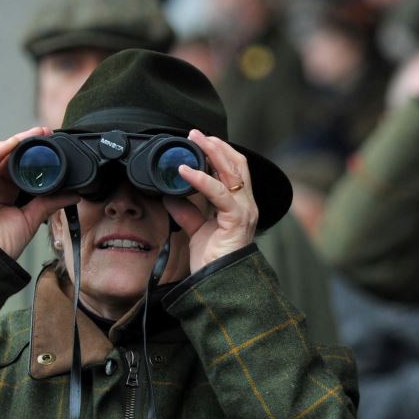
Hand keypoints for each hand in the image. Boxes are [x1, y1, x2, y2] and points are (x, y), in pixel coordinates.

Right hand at [0, 127, 78, 259]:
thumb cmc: (4, 242)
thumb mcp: (33, 217)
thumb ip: (50, 203)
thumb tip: (73, 194)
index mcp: (8, 193)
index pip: (22, 168)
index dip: (36, 156)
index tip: (53, 146)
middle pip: (11, 158)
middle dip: (29, 144)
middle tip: (47, 133)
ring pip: (0, 155)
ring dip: (18, 142)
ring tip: (36, 133)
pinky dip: (1, 150)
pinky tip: (15, 142)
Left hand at [165, 130, 257, 272]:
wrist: (219, 284)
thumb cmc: (214, 261)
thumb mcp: (197, 231)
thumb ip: (188, 212)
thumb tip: (171, 196)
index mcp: (239, 205)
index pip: (234, 169)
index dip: (218, 152)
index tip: (198, 141)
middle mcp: (246, 204)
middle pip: (237, 164)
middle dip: (216, 145)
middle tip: (195, 133)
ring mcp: (245, 210)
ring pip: (233, 171)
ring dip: (212, 152)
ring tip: (194, 141)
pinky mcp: (237, 219)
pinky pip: (219, 193)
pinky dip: (201, 179)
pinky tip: (185, 171)